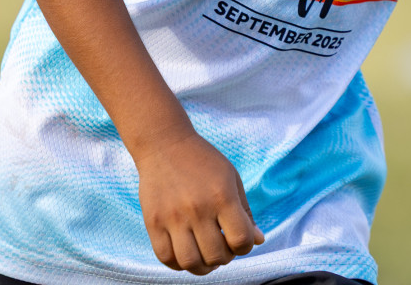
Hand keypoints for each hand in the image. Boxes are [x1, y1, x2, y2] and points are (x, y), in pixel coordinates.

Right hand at [134, 130, 264, 274]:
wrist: (165, 144)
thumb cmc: (203, 161)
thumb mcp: (231, 179)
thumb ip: (245, 212)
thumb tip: (257, 241)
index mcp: (222, 197)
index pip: (241, 240)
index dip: (245, 246)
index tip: (239, 239)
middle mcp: (198, 209)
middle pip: (216, 256)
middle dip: (225, 258)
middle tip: (221, 247)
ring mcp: (173, 217)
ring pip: (190, 262)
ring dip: (202, 266)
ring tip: (204, 256)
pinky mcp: (153, 222)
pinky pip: (166, 257)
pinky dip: (178, 263)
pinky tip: (185, 252)